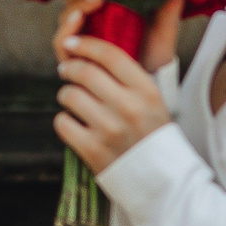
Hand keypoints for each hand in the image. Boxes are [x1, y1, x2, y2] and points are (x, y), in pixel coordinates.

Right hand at [52, 0, 186, 74]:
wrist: (154, 82)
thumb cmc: (156, 50)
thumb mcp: (165, 23)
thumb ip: (170, 1)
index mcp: (106, 5)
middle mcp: (89, 19)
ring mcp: (80, 38)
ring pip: (65, 16)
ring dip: (75, 5)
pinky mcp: (74, 58)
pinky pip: (62, 43)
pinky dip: (66, 32)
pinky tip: (78, 22)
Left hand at [55, 9, 178, 175]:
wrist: (162, 183)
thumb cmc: (153, 136)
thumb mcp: (154, 101)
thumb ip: (127, 78)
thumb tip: (91, 54)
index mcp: (146, 91)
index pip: (110, 54)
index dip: (86, 44)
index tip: (72, 42)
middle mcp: (128, 107)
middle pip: (85, 72)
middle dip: (69, 67)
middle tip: (66, 69)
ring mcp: (109, 130)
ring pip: (69, 95)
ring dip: (66, 94)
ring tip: (72, 100)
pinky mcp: (92, 151)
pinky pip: (62, 123)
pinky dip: (64, 121)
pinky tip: (74, 123)